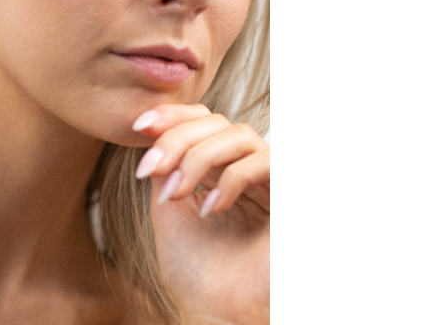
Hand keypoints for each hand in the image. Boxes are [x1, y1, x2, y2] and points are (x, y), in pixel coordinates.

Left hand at [133, 105, 269, 324]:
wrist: (215, 312)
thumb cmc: (194, 268)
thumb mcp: (169, 205)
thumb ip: (166, 166)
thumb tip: (153, 130)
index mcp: (216, 166)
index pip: (201, 120)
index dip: (172, 115)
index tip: (138, 125)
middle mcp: (244, 166)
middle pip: (216, 122)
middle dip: (176, 139)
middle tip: (149, 168)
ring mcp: (267, 180)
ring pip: (239, 135)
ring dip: (198, 158)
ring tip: (175, 194)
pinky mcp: (282, 195)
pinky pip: (264, 163)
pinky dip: (231, 179)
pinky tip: (210, 207)